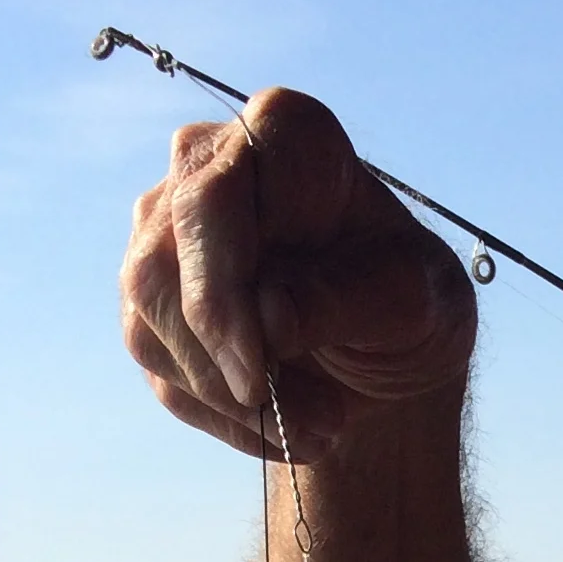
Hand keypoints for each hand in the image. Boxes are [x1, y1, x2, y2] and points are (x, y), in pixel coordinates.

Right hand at [119, 88, 476, 461]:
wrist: (387, 341)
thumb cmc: (409, 298)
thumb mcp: (413, 304)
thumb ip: (344, 302)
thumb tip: (268, 321)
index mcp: (284, 133)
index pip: (212, 203)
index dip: (221, 296)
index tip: (257, 377)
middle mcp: (208, 161)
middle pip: (162, 263)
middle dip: (224, 361)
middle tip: (311, 425)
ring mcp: (167, 223)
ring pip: (149, 317)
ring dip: (228, 398)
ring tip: (320, 428)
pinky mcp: (153, 289)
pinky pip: (156, 358)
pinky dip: (219, 411)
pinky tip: (282, 427)